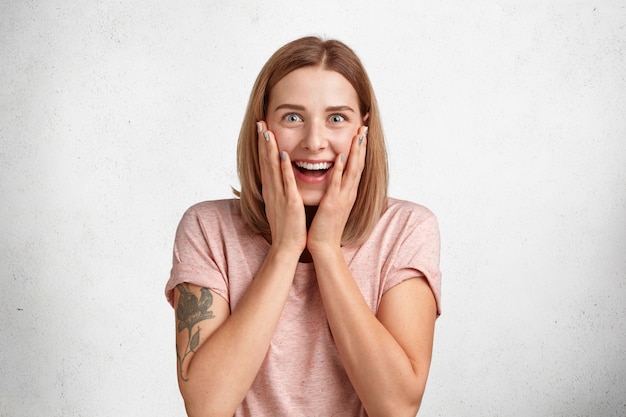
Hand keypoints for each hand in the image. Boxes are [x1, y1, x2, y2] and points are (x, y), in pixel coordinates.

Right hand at [257, 121, 306, 255]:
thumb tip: (280, 180)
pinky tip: (283, 155)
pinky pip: (287, 183)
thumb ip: (281, 191)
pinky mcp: (290, 203)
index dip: (263, 146)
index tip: (261, 130)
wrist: (286, 247)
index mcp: (272, 190)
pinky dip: (284, 169)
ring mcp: (280, 195)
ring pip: (272, 168)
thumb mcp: (281, 205)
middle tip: (259, 122)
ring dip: (269, 150)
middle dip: (262, 141)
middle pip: (265, 162)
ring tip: (267, 132)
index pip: (266, 164)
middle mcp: (273, 190)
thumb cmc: (287, 228)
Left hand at [307, 126, 367, 253]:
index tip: (362, 132)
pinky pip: (336, 183)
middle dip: (361, 145)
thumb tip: (334, 178)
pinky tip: (340, 157)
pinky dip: (339, 170)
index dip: (360, 149)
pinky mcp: (332, 203)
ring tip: (358, 135)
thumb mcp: (333, 203)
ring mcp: (342, 198)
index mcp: (348, 192)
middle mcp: (349, 192)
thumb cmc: (325, 226)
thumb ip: (336, 190)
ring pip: (351, 171)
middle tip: (364, 126)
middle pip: (358, 164)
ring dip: (354, 152)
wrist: (324, 246)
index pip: (356, 166)